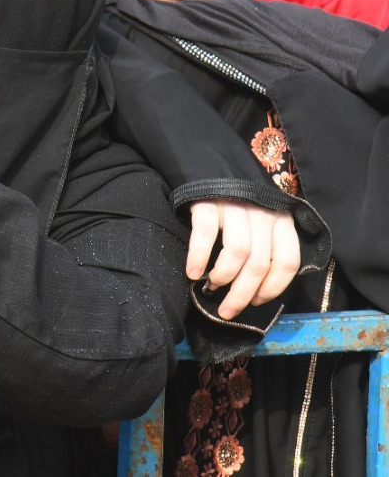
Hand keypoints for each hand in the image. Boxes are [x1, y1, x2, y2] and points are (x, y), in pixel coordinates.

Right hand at [186, 201, 300, 319]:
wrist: (209, 168)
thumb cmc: (236, 206)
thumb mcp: (260, 223)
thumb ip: (265, 248)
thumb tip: (256, 291)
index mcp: (281, 221)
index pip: (287, 262)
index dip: (272, 288)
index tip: (256, 302)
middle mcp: (262, 213)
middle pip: (259, 264)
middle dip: (242, 294)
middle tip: (227, 311)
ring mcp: (235, 206)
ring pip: (237, 253)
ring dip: (222, 278)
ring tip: (210, 288)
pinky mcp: (208, 201)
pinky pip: (205, 234)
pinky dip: (198, 258)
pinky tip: (192, 272)